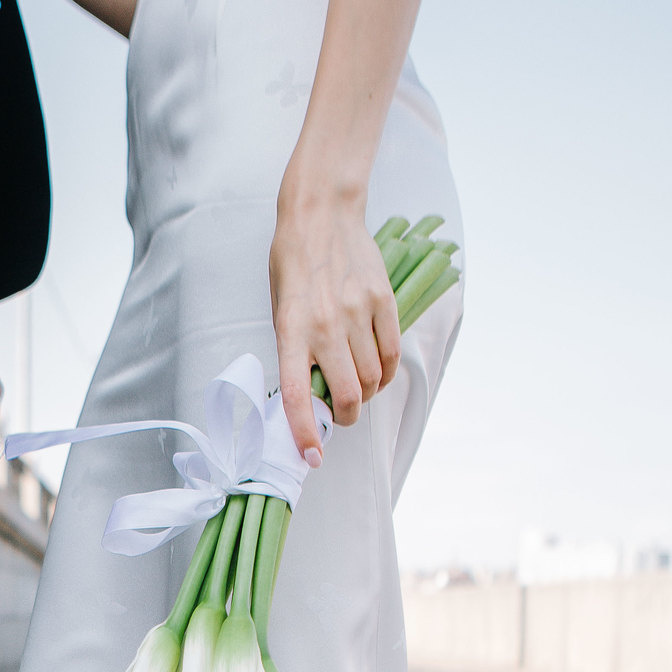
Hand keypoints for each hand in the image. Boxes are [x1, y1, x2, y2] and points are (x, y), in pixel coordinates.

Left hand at [269, 190, 402, 464]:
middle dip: (345, 417)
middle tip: (340, 416)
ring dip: (366, 393)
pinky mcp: (383, 301)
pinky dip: (385, 374)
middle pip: (349, 394)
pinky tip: (376, 372)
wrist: (321, 214)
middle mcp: (326, 324)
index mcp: (291, 329)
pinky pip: (391, 355)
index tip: (311, 457)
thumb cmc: (293, 266)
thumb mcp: (280, 309)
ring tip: (356, 385)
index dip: (304, 432)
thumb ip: (295, 350)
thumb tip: (311, 395)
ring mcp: (358, 313)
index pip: (297, 394)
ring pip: (373, 378)